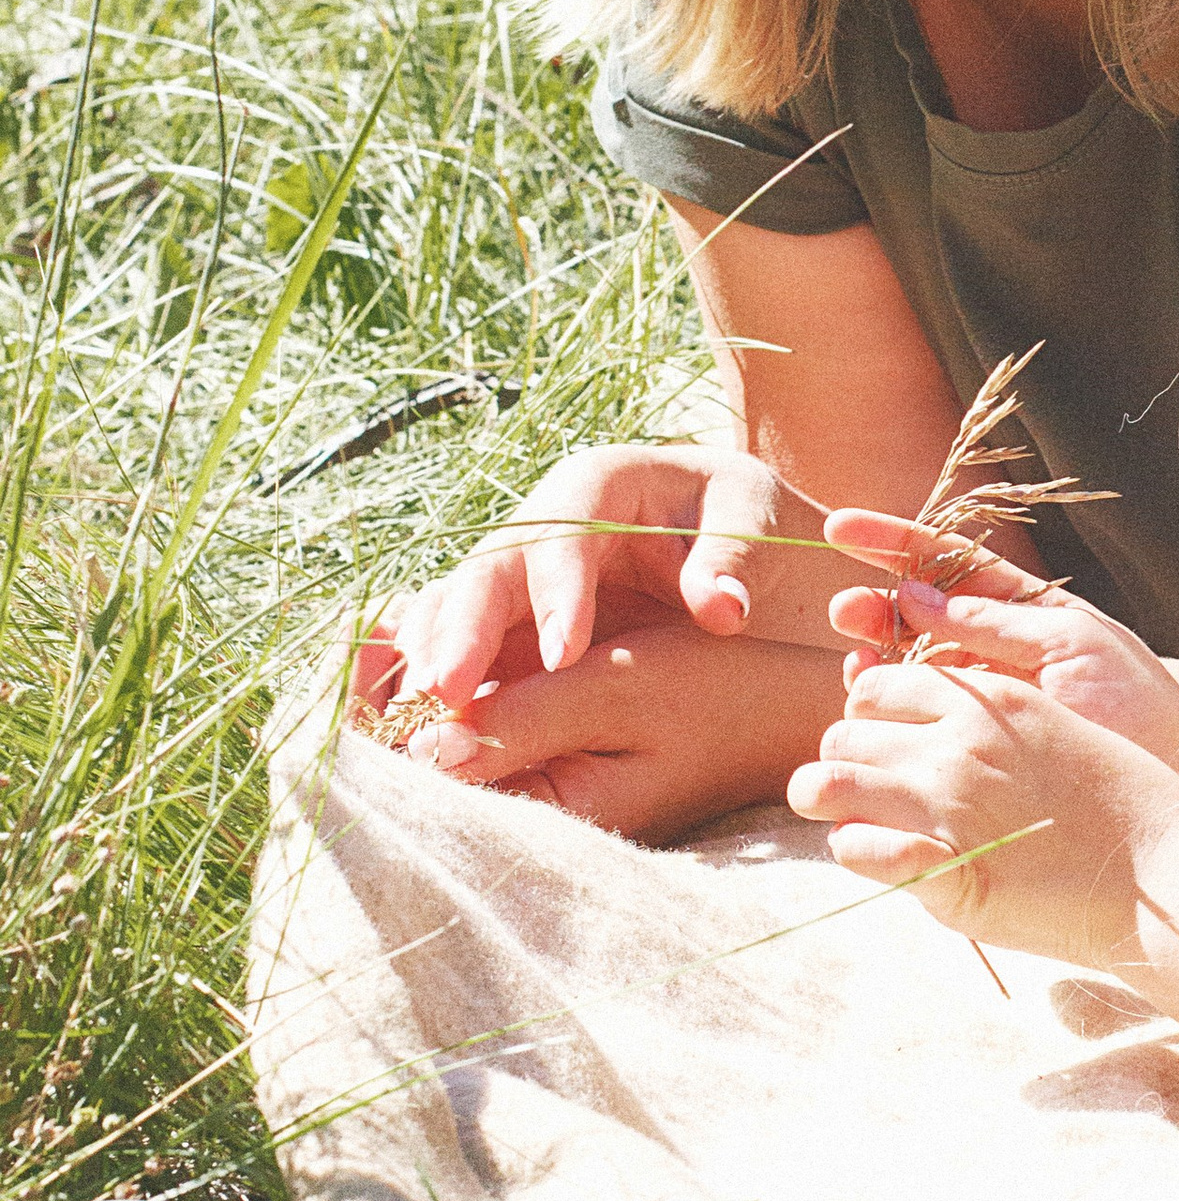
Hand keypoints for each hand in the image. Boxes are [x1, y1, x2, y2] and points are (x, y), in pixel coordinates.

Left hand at [346, 602, 846, 843]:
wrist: (784, 706)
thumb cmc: (716, 695)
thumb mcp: (621, 691)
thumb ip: (525, 717)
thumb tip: (426, 742)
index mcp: (549, 812)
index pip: (428, 783)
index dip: (370, 723)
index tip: (346, 656)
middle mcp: (532, 811)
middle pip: (418, 767)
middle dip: (378, 702)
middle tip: (352, 634)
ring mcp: (535, 784)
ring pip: (435, 741)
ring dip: (402, 688)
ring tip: (370, 633)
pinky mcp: (543, 756)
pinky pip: (468, 726)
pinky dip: (439, 683)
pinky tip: (416, 639)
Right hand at [378, 443, 849, 712]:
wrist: (729, 532)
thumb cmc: (740, 517)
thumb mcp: (751, 520)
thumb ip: (733, 560)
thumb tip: (722, 609)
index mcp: (599, 483)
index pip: (568, 530)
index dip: (559, 589)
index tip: (564, 653)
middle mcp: (541, 522)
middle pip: (489, 567)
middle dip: (465, 628)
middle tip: (447, 692)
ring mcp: (515, 570)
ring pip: (456, 603)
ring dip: (434, 656)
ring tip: (419, 713)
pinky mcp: (506, 617)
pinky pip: (449, 637)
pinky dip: (427, 671)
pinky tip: (406, 717)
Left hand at [785, 645, 1178, 962]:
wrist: (1169, 875)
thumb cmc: (1130, 798)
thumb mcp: (1064, 721)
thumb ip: (999, 704)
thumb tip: (948, 706)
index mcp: (991, 700)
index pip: (883, 682)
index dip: (867, 706)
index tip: (875, 731)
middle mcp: (961, 744)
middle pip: (847, 728)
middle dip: (839, 752)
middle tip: (851, 777)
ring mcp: (949, 807)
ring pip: (830, 782)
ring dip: (822, 795)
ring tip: (833, 811)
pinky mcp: (946, 872)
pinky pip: (857, 850)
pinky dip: (851, 850)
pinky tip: (870, 855)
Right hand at [820, 509, 1178, 792]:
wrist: (1174, 782)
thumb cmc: (1137, 706)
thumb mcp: (1073, 647)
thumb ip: (995, 620)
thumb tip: (913, 592)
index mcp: (1027, 608)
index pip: (949, 562)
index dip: (893, 541)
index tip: (841, 526)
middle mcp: (998, 647)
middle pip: (919, 613)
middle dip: (875, 607)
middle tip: (844, 615)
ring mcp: (986, 695)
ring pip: (912, 666)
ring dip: (875, 659)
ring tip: (855, 663)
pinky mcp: (979, 743)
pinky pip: (923, 717)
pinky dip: (889, 709)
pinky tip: (870, 708)